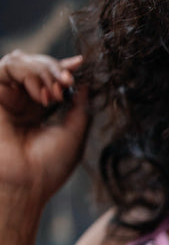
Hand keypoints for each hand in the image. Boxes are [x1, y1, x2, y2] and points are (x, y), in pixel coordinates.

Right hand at [0, 50, 88, 221]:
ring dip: (43, 70)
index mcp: (39, 110)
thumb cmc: (50, 167)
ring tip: (55, 93)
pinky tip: (41, 96)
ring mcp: (7, 98)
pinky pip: (8, 66)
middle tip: (67, 82)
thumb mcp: (75, 134)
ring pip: (22, 61)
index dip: (64, 68)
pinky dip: (29, 74)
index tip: (80, 64)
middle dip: (55, 68)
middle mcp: (22, 101)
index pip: (50, 78)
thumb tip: (86, 83)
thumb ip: (80, 106)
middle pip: (37, 65)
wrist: (26, 183)